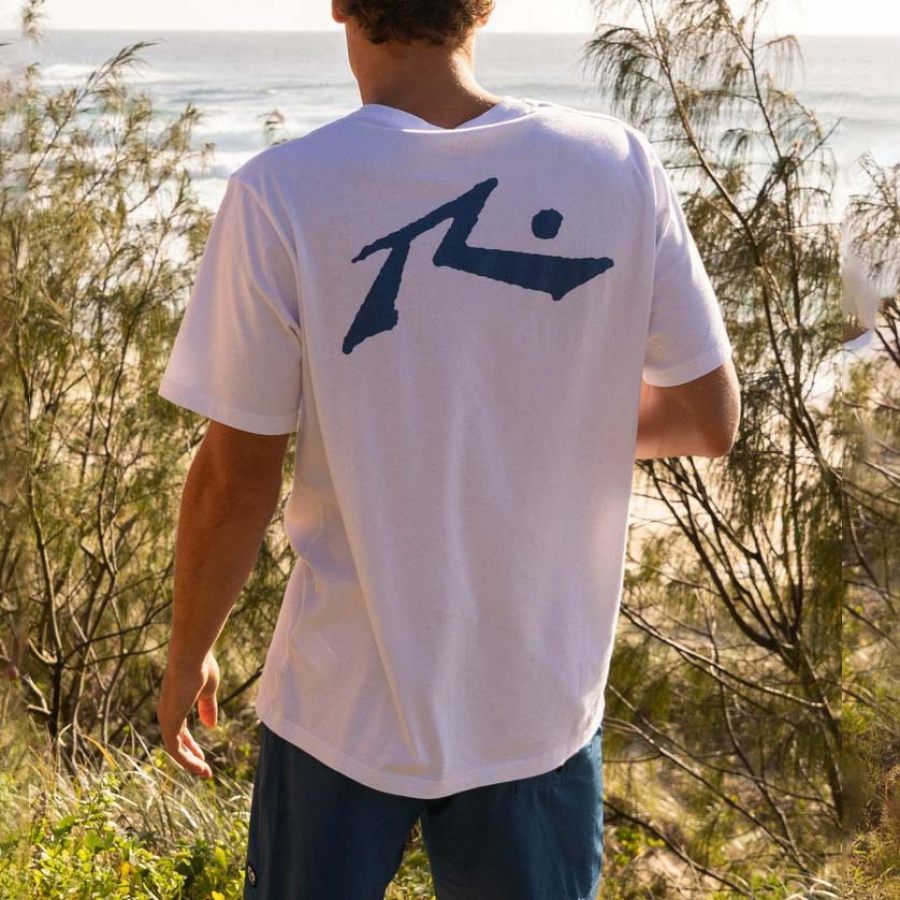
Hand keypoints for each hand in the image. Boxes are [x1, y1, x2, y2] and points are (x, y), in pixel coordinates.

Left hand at [156, 649, 219, 777]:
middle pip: (176, 742)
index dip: (191, 745)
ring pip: (175, 749)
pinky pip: (175, 749)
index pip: (180, 731)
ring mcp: (166, 718)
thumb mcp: (209, 691)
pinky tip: (200, 766)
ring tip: (205, 773)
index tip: (203, 756)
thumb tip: (211, 726)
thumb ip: (208, 708)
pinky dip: (187, 760)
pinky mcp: (169, 723)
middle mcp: (167, 713)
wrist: (192, 657)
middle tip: (204, 769)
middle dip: (190, 757)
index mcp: (175, 704)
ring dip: (190, 763)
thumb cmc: (202, 668)